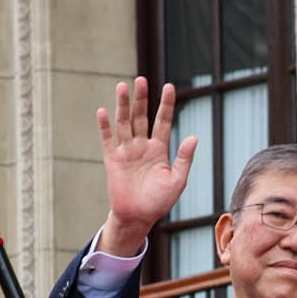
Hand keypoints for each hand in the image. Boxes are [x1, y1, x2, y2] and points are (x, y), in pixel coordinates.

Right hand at [96, 77, 197, 255]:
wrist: (138, 217)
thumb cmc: (159, 202)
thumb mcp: (177, 181)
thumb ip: (184, 159)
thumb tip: (194, 137)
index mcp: (159, 149)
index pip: (163, 121)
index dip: (166, 104)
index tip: (169, 86)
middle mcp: (142, 146)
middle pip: (142, 116)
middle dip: (141, 98)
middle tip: (141, 80)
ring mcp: (126, 151)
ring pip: (125, 123)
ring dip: (123, 105)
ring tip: (123, 86)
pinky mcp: (112, 159)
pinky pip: (108, 139)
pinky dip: (105, 126)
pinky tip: (103, 111)